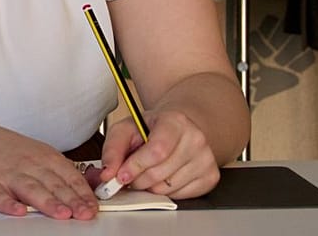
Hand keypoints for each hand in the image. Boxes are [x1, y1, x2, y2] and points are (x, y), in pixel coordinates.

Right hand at [0, 125, 98, 219]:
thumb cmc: (10, 153)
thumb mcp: (41, 154)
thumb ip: (65, 172)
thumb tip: (96, 182)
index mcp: (44, 158)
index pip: (69, 176)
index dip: (82, 193)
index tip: (93, 207)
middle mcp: (28, 165)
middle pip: (52, 184)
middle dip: (70, 200)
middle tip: (83, 214)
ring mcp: (7, 175)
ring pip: (30, 189)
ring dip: (46, 202)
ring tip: (61, 213)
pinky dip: (7, 204)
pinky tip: (18, 211)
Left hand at [97, 110, 219, 198]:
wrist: (179, 128)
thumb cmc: (152, 128)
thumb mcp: (127, 128)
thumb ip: (112, 149)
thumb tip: (107, 173)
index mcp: (175, 121)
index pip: (157, 151)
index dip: (136, 166)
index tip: (121, 175)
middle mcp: (196, 139)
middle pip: (160, 173)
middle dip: (138, 180)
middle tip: (130, 175)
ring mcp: (206, 159)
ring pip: (168, 188)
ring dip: (150, 187)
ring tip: (148, 172)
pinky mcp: (211, 177)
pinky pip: (181, 197)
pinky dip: (166, 192)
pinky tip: (164, 176)